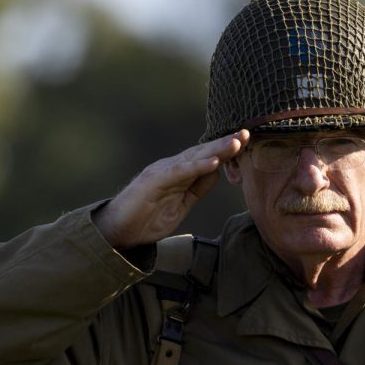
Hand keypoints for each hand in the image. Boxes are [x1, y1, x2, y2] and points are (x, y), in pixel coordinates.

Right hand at [93, 130, 249, 248]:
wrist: (117, 231)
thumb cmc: (147, 219)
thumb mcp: (181, 205)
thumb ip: (198, 188)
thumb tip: (218, 172)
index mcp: (178, 173)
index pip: (206, 158)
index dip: (226, 150)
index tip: (247, 141)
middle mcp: (170, 167)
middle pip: (202, 152)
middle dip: (225, 143)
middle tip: (247, 132)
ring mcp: (161, 172)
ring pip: (193, 158)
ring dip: (215, 150)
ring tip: (236, 143)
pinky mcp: (152, 181)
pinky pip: (178, 172)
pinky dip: (196, 166)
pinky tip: (212, 162)